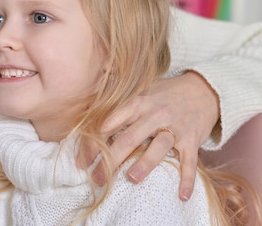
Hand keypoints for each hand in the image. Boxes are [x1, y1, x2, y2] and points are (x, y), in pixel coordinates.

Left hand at [79, 72, 218, 200]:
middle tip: (97, 177)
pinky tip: (181, 195)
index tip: (82, 161)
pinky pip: (189, 161)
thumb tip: (86, 109)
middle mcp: (154, 115)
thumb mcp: (140, 91)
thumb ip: (117, 103)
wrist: (203, 90)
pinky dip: (187, 179)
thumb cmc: (164, 94)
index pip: (109, 124)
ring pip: (157, 147)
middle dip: (110, 159)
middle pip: (129, 138)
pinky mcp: (192, 140)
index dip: (93, 144)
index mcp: (136, 103)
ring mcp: (174, 127)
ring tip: (131, 178)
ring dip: (145, 163)